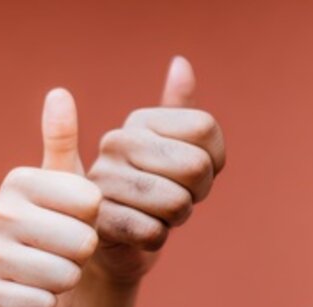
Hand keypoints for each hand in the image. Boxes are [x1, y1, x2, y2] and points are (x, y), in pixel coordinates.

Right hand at [0, 89, 101, 306]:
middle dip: (83, 255)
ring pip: (63, 274)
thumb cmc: (56, 238)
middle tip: (64, 253)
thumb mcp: (65, 189)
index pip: (91, 202)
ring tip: (50, 273)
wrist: (30, 298)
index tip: (75, 221)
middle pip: (81, 239)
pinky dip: (48, 304)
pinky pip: (42, 302)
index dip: (95, 221)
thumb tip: (59, 92)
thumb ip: (62, 144)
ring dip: (67, 280)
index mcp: (18, 181)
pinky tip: (35, 297)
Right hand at [86, 57, 226, 283]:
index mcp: (138, 122)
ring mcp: (102, 181)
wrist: (114, 238)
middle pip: (197, 166)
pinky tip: (142, 231)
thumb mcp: (171, 146)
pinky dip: (158, 237)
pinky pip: (156, 232)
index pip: (205, 128)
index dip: (213, 160)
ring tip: (157, 212)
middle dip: (197, 191)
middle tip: (177, 196)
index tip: (191, 171)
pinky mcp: (98, 221)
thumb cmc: (152, 188)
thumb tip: (180, 63)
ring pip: (177, 202)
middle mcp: (115, 144)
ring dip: (177, 216)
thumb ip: (179, 108)